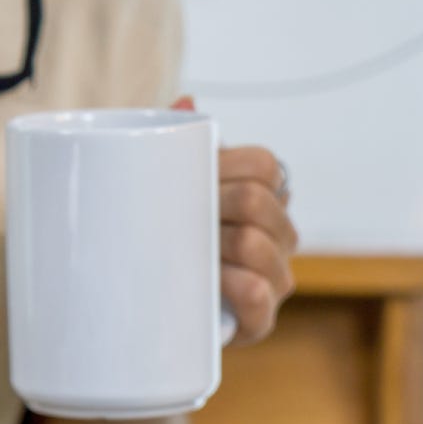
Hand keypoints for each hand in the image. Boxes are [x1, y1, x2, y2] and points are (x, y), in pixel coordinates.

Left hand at [173, 96, 298, 344]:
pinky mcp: (260, 320)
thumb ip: (178, 144)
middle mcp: (279, 235)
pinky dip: (228, 283)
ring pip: (255, 243)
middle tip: (172, 219)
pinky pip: (257, 292)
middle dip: (208, 205)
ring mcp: (275, 277)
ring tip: (182, 253)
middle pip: (256, 200)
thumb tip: (186, 103)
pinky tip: (204, 282)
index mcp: (265, 197)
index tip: (187, 180)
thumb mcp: (166, 189)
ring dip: (211, 244)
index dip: (220, 166)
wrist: (142, 308)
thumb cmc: (161, 238)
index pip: (263, 165)